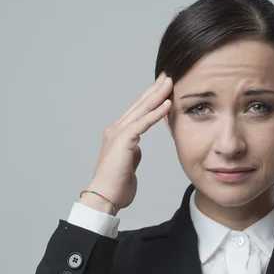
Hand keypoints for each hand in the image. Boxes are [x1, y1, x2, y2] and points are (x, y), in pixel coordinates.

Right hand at [85, 72, 172, 210]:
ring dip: (157, 95)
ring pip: (141, 110)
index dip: (151, 98)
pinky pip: (142, 124)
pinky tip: (167, 104)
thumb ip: (133, 153)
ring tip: (170, 83)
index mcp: (119, 135)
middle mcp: (116, 130)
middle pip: (139, 105)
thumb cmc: (115, 186)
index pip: (138, 111)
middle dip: (155, 89)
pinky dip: (155, 113)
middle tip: (168, 75)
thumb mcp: (129, 164)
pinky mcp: (122, 141)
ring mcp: (118, 134)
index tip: (163, 87)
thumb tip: (138, 149)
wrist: (103, 198)